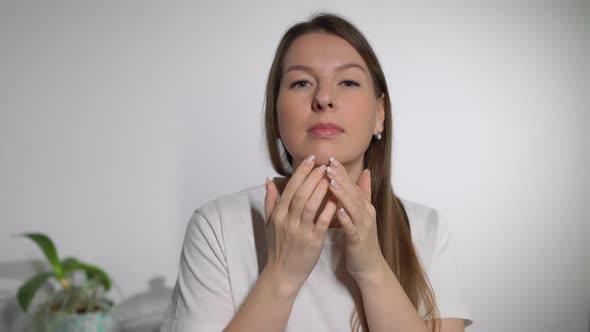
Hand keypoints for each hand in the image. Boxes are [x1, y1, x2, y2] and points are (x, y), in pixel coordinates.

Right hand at [264, 155, 337, 293]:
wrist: (282, 273)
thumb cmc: (278, 247)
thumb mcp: (269, 223)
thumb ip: (270, 201)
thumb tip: (268, 181)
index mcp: (278, 215)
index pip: (289, 188)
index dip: (300, 173)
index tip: (310, 160)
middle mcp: (288, 221)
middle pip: (300, 194)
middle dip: (312, 177)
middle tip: (323, 165)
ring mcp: (300, 231)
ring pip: (310, 205)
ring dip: (321, 189)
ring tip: (330, 177)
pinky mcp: (313, 241)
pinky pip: (321, 222)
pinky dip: (329, 209)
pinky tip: (336, 199)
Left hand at [324, 158, 386, 281]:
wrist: (370, 266)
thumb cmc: (362, 239)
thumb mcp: (362, 214)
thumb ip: (363, 194)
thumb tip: (366, 172)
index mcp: (364, 206)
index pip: (352, 185)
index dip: (342, 172)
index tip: (330, 159)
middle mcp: (365, 213)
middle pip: (353, 192)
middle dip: (341, 178)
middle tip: (328, 165)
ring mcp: (363, 226)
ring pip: (353, 207)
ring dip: (342, 194)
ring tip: (331, 182)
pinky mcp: (359, 240)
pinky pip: (352, 228)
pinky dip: (346, 218)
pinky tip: (338, 211)